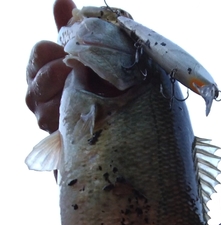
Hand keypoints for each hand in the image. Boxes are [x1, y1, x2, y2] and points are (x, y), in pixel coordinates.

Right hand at [25, 0, 75, 132]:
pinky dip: (72, 113)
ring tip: (88, 90)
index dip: (61, 49)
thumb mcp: (80, 54)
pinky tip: (87, 108)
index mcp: (38, 68)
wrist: (103, 123)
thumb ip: (68, 29)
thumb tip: (61, 0)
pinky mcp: (52, 133)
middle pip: (43, 75)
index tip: (79, 54)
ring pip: (49, 100)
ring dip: (71, 93)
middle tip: (87, 72)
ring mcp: (42, 115)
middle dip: (68, 72)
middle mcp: (34, 92)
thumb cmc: (88, 84)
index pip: (41, 51)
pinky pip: (59, 120)